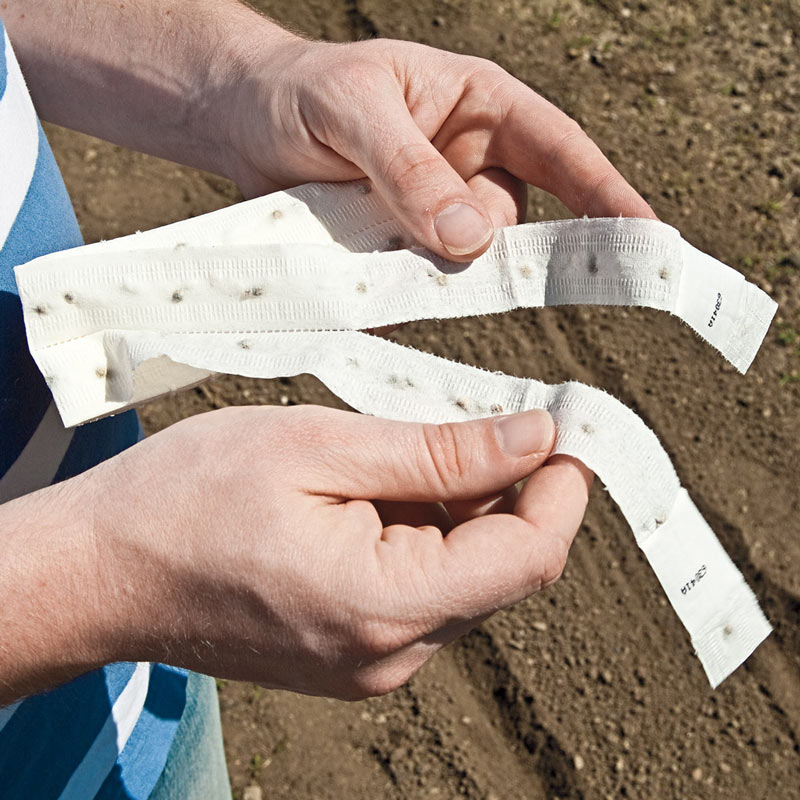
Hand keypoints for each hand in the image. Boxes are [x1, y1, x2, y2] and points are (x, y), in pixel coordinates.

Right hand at [83, 406, 590, 698]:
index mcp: (385, 604)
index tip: (567, 428)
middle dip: (504, 489)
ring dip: (454, 508)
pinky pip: (423, 590)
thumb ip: (442, 453)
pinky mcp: (355, 654)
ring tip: (385, 457)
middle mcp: (391, 655)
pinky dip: (422, 533)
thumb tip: (534, 438)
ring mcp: (372, 664)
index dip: (562, 489)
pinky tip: (369, 493)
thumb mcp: (320, 446)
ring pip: (464, 575)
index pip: (527, 556)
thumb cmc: (189, 498)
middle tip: (467, 417)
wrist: (102, 569)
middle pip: (501, 567)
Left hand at [224, 36, 655, 259]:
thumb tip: (471, 238)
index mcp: (480, 108)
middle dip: (500, 251)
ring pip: (466, 263)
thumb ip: (410, 168)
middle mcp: (469, 166)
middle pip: (515, 222)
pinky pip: (419, 285)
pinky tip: (366, 278)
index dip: (605, 192)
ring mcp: (435, 215)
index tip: (646, 237)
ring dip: (434, 271)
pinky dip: (400, 293)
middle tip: (459, 259)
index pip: (559, 149)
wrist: (241, 122)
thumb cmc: (302, 92)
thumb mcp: (352, 110)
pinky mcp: (399, 253)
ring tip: (375, 239)